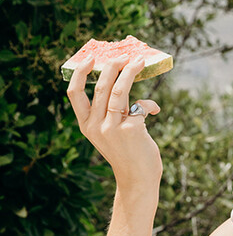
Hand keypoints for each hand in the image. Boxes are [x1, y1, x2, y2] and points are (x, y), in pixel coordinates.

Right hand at [67, 55, 161, 194]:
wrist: (138, 180)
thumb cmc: (127, 153)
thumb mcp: (109, 133)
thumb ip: (109, 113)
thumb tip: (121, 82)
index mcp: (86, 125)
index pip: (74, 93)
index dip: (80, 73)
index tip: (89, 58)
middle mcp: (96, 126)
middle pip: (100, 86)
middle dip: (113, 66)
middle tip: (125, 56)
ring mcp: (112, 128)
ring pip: (119, 90)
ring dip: (131, 72)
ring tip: (139, 62)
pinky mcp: (131, 130)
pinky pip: (140, 105)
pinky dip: (150, 104)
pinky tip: (156, 109)